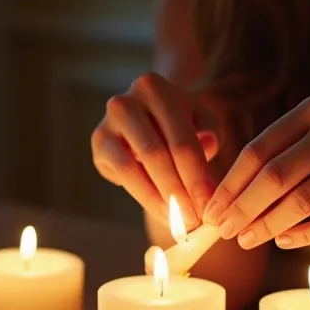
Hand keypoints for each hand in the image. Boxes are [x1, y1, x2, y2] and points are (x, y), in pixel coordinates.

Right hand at [92, 72, 221, 226]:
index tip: (209, 207)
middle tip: (194, 221)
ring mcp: (107, 122)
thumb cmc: (179, 120)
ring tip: (178, 222)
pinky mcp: (98, 142)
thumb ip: (210, 131)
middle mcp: (125, 101)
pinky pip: (120, 174)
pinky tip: (161, 210)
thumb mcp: (201, 119)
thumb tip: (208, 143)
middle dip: (178, 192)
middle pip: (157, 155)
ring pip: (134, 167)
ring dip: (158, 199)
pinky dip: (143, 195)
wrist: (147, 113)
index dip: (196, 177)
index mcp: (155, 87)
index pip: (181, 140)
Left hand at [205, 95, 309, 249]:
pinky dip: (304, 235)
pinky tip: (283, 241)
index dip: (230, 184)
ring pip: (302, 201)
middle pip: (275, 175)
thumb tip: (227, 197)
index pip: (258, 149)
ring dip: (268, 225)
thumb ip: (282, 156)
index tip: (210, 210)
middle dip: (242, 208)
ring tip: (247, 241)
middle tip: (223, 232)